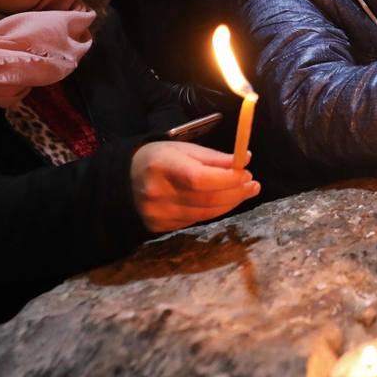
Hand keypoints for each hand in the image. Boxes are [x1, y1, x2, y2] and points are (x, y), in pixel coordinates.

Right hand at [129, 141, 259, 232]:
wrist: (124, 180)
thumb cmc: (159, 158)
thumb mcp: (183, 149)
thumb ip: (213, 157)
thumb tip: (245, 160)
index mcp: (161, 165)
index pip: (199, 178)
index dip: (227, 178)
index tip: (247, 173)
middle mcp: (157, 192)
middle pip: (206, 198)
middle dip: (236, 192)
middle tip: (253, 185)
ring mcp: (157, 213)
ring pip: (205, 213)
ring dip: (230, 203)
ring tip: (245, 192)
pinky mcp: (160, 227)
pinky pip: (196, 220)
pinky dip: (214, 211)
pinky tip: (223, 201)